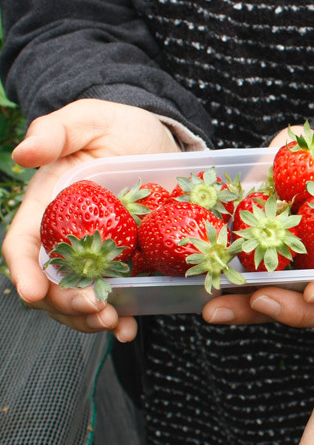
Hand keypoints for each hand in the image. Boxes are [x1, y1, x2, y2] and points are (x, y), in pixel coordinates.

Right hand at [4, 99, 181, 340]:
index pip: (23, 245)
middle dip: (65, 304)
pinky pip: (120, 295)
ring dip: (91, 319)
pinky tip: (133, 326)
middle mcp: (67, 236)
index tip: (33, 292)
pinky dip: (123, 315)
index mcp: (48, 206)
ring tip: (116, 323)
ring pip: (80, 297)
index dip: (24, 271)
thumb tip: (24, 152)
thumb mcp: (89, 119)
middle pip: (51, 282)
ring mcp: (99, 253)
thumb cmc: (119, 126)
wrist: (160, 138)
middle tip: (95, 309)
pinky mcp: (129, 261)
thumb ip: (56, 130)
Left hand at [202, 124, 313, 327]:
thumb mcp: (308, 157)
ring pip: (296, 312)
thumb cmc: (313, 172)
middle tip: (260, 300)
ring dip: (257, 314)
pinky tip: (210, 305)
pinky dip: (240, 306)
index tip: (313, 292)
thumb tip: (289, 138)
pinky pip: (266, 305)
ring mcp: (313, 284)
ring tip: (218, 308)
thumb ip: (303, 148)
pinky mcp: (283, 290)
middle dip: (295, 311)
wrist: (296, 184)